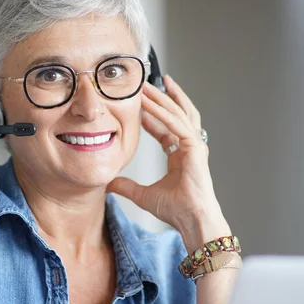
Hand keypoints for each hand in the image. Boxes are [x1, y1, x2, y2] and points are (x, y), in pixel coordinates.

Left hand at [107, 75, 228, 234]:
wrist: (190, 219)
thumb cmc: (175, 210)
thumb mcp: (143, 195)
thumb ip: (126, 187)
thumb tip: (108, 185)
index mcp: (180, 155)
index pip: (165, 128)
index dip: (152, 115)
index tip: (139, 103)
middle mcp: (189, 146)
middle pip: (176, 113)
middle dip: (161, 97)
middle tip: (145, 83)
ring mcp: (194, 145)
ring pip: (177, 113)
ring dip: (161, 98)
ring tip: (148, 84)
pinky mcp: (194, 146)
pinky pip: (176, 123)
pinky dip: (162, 112)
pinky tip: (150, 103)